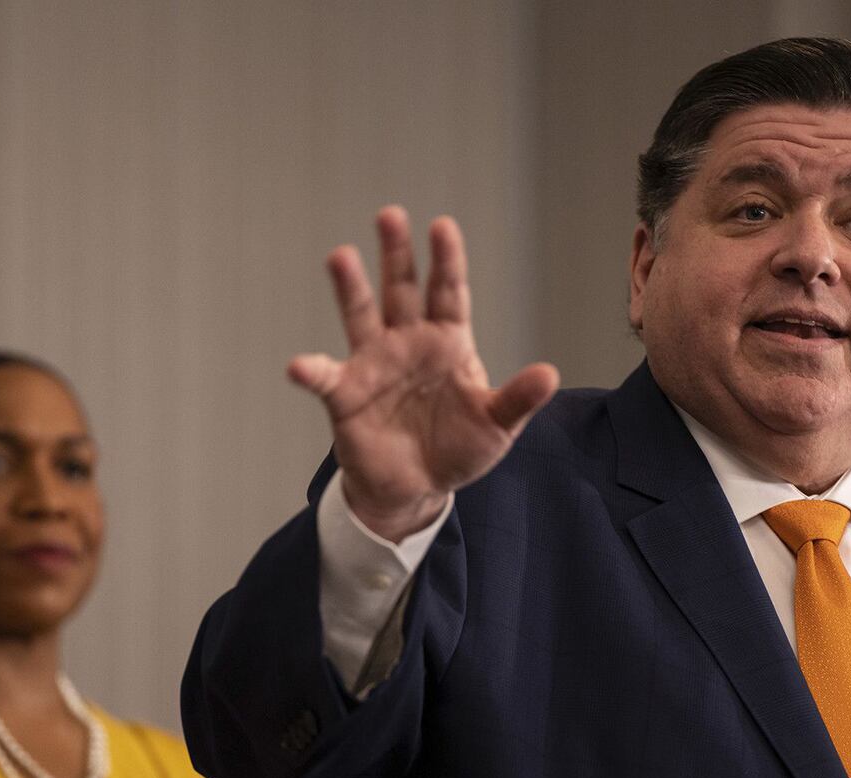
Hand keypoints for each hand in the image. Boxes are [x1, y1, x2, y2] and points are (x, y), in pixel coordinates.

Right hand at [288, 206, 558, 541]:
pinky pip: (325, 378)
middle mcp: (408, 342)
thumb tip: (550, 374)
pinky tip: (300, 366)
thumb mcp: (497, 427)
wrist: (416, 489)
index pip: (448, 292)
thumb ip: (517, 399)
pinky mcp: (346, 395)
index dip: (446, 260)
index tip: (442, 226)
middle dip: (397, 253)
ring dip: (351, 287)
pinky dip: (311, 371)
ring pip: (361, 316)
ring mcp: (374, 364)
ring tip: (340, 256)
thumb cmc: (459, 450)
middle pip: (402, 289)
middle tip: (390, 215)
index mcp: (449, 342)